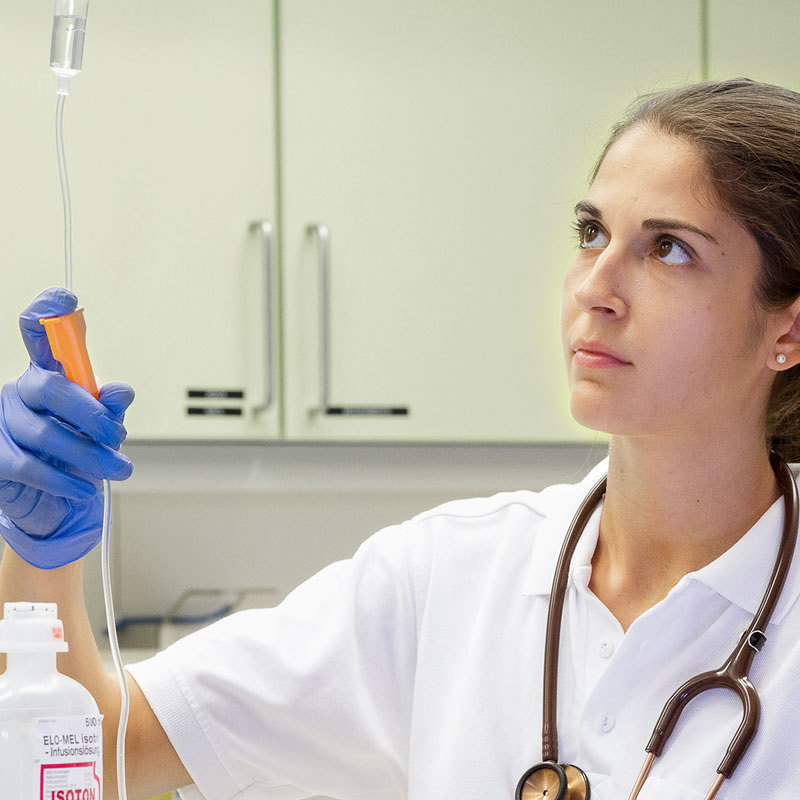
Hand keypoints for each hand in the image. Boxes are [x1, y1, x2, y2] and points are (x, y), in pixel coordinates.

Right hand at [0, 288, 133, 568]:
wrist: (54, 499)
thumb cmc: (79, 450)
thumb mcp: (104, 426)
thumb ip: (112, 407)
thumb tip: (119, 392)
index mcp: (49, 373)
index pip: (39, 334)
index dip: (47, 312)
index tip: (66, 298)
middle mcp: (22, 390)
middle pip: (51, 387)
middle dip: (91, 413)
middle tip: (118, 436)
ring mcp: (4, 421)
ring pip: (45, 432)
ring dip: (88, 455)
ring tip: (119, 468)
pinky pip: (29, 466)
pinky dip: (64, 479)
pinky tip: (85, 488)